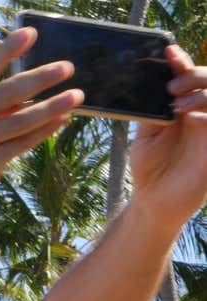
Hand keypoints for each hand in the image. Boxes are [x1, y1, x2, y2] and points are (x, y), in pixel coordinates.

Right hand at [0, 27, 82, 229]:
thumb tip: (25, 90)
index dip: (7, 51)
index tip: (30, 33)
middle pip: (6, 93)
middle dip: (40, 78)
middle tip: (67, 67)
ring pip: (20, 121)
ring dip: (52, 106)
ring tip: (76, 95)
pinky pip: (21, 144)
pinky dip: (43, 130)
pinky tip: (61, 120)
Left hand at [130, 45, 206, 230]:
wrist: (153, 201)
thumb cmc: (149, 168)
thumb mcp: (145, 135)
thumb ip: (149, 110)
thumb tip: (147, 83)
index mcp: (183, 109)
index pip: (188, 78)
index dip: (181, 63)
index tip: (168, 52)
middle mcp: (201, 115)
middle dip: (194, 75)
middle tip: (172, 86)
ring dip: (202, 93)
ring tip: (177, 105)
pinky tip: (194, 118)